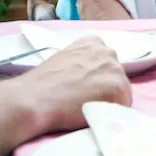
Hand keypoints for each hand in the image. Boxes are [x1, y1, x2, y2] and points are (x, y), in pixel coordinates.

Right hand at [10, 36, 130, 133]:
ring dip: (108, 102)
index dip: (96, 80)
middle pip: (116, 77)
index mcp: (93, 42)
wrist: (34, 99)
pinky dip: (110, 114)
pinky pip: (122, 107)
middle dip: (105, 90)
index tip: (83, 89)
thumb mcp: (65, 60)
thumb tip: (90, 77)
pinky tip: (91, 113)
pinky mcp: (118, 87)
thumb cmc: (42, 84)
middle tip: (84, 100)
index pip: (106, 65)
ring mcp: (115, 69)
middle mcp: (107, 51)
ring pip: (121, 92)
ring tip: (85, 107)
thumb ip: (82, 63)